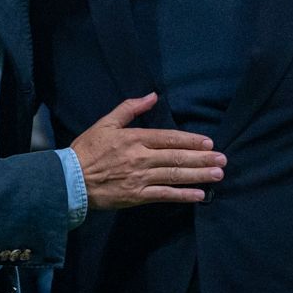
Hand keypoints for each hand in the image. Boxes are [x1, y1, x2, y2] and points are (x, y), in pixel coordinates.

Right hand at [70, 93, 225, 208]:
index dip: (191, 140)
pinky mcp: (136, 196)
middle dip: (202, 158)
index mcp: (135, 138)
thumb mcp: (106, 123)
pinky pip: (164, 195)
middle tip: (223, 160)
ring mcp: (140, 178)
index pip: (169, 138)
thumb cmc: (87, 149)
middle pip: (177, 156)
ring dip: (198, 175)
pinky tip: (199, 195)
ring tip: (217, 174)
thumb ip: (130, 108)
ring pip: (174, 175)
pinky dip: (182, 195)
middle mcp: (141, 157)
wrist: (70, 179)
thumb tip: (152, 96)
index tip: (209, 143)